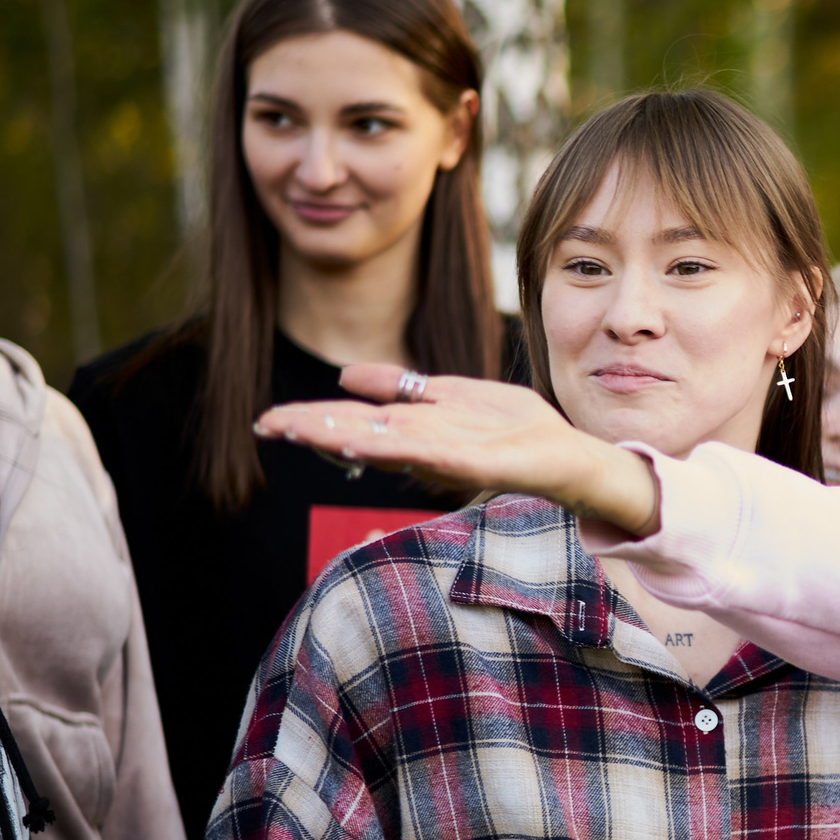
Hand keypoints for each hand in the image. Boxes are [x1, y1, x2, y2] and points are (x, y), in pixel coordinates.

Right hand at [253, 365, 662, 534]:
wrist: (570, 454)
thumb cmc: (513, 428)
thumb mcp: (451, 394)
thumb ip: (402, 388)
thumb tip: (346, 376)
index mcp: (420, 428)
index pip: (356, 418)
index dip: (314, 418)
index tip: (269, 419)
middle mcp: (429, 444)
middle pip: (364, 432)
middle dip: (316, 428)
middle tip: (269, 425)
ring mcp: (453, 455)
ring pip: (391, 443)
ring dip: (346, 437)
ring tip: (305, 432)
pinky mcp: (481, 463)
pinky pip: (435, 455)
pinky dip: (403, 449)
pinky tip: (372, 443)